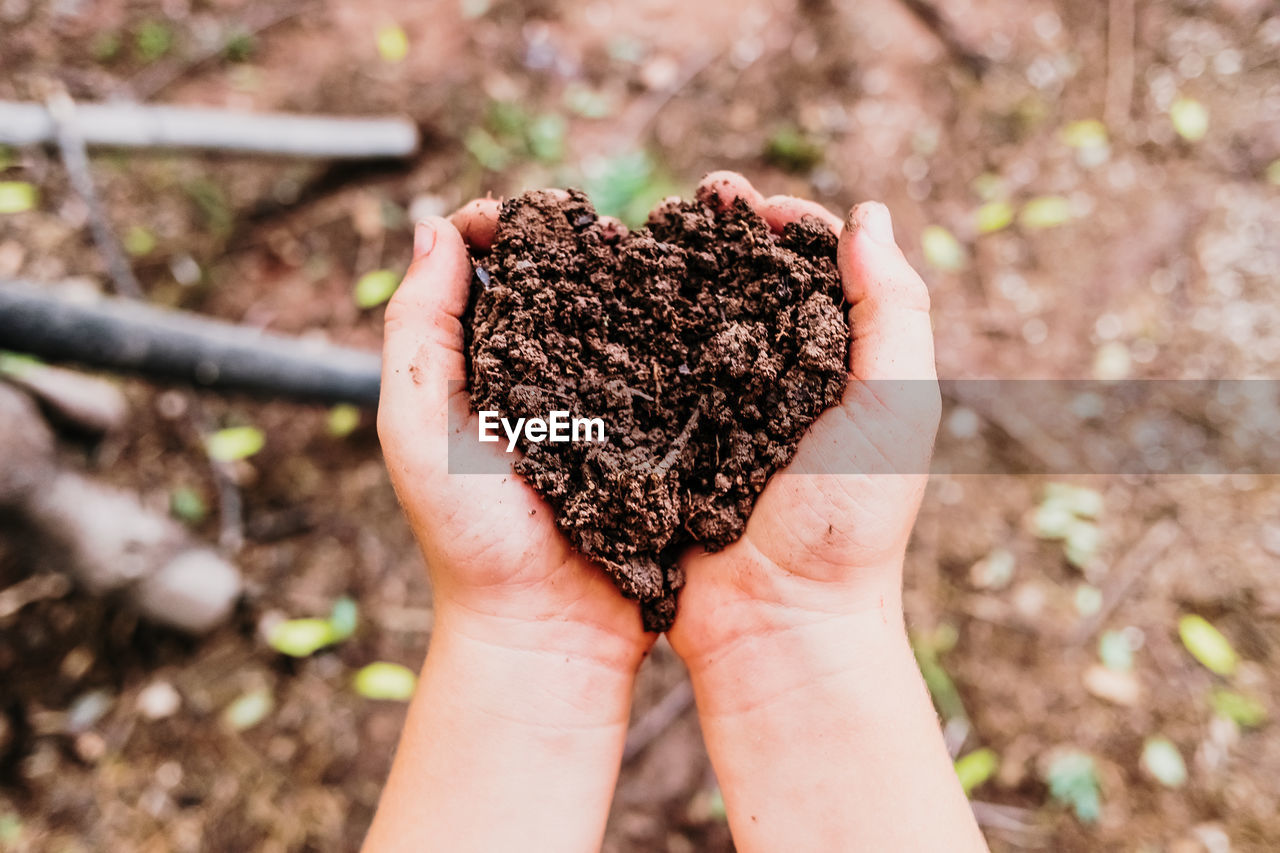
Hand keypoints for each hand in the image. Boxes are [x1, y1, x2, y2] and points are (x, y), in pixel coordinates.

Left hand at [377, 202, 653, 673]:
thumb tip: (433, 225)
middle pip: (559, 284)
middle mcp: (542, 374)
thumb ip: (417, 329)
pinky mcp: (656, 434)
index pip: (486, 271)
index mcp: (478, 366)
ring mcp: (604, 403)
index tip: (530, 213)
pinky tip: (700, 311)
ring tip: (660, 253)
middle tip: (607, 225)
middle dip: (580, 244)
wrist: (547, 627)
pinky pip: (670, 372)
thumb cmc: (470, 533)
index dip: (502, 229)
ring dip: (639, 283)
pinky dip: (681, 337)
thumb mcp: (417, 426)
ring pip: (622, 319)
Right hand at [664, 172, 940, 700]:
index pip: (815, 270)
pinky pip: (646, 372)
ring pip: (691, 318)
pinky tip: (607, 298)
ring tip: (645, 230)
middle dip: (722, 232)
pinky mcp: (666, 438)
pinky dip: (631, 331)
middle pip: (747, 282)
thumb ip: (894, 311)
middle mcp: (776, 378)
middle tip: (698, 193)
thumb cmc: (847, 521)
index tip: (755, 202)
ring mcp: (716, 408)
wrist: (778, 623)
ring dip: (672, 270)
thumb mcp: (896, 408)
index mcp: (837, 365)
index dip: (788, 225)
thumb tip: (868, 215)